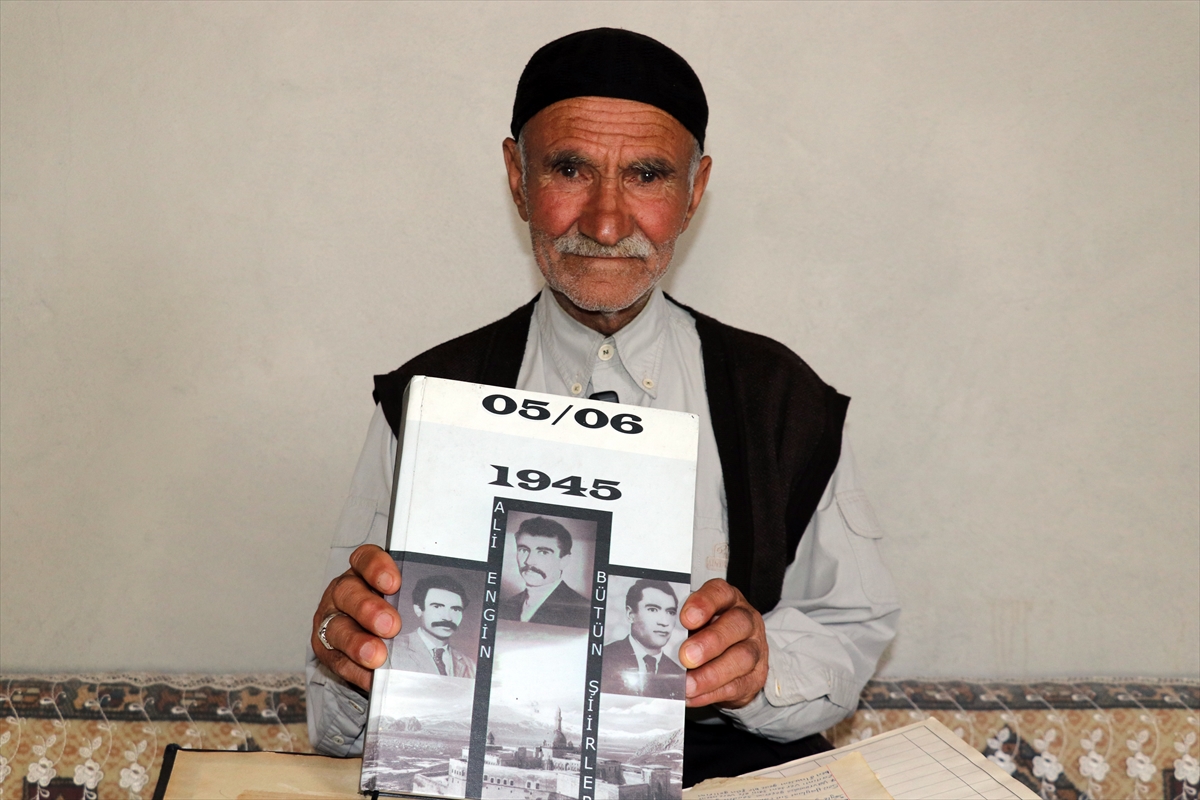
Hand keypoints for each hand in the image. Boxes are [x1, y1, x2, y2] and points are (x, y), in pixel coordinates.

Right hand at [310, 544, 401, 691]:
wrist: (369, 635)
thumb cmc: (388, 609)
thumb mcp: (398, 597)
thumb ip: (409, 599)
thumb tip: (446, 609)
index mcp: (362, 571)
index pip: (364, 559)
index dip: (376, 568)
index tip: (393, 583)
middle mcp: (343, 592)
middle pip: (348, 593)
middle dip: (369, 609)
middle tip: (391, 626)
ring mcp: (330, 619)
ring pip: (337, 628)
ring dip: (358, 643)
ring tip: (377, 656)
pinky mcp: (325, 648)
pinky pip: (338, 659)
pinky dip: (356, 670)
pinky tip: (371, 676)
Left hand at [678, 579, 768, 707]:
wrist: (736, 660)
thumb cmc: (708, 632)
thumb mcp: (697, 621)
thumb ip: (682, 626)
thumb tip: (661, 641)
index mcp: (728, 600)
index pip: (720, 593)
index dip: (704, 604)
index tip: (685, 618)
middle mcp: (746, 620)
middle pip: (736, 625)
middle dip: (710, 642)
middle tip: (686, 656)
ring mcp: (755, 648)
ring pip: (742, 658)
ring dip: (711, 674)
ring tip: (688, 684)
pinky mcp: (755, 677)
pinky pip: (737, 685)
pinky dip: (711, 693)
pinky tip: (693, 696)